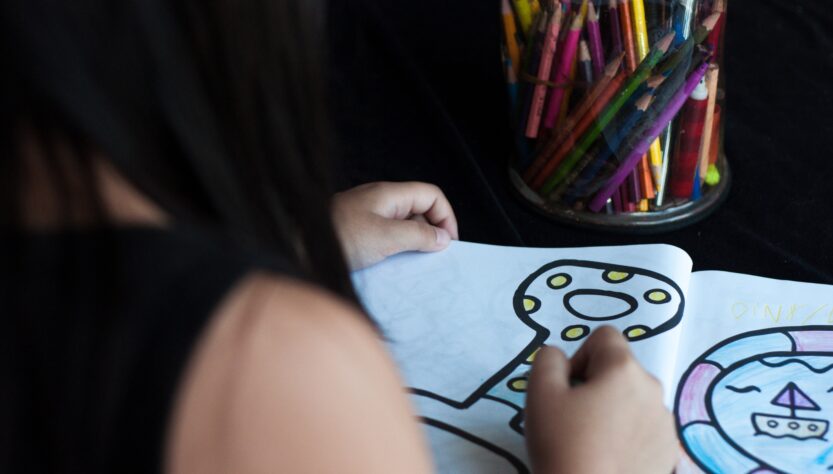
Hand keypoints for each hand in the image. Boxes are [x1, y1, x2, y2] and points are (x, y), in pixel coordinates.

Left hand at [332, 182, 458, 269]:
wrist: (298, 248)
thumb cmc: (339, 238)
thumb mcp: (386, 238)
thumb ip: (418, 236)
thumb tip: (443, 238)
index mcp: (389, 194)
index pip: (431, 195)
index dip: (446, 216)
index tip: (448, 242)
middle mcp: (380, 201)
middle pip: (419, 209)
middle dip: (431, 231)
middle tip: (434, 257)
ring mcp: (367, 216)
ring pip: (403, 225)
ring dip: (413, 243)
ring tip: (414, 264)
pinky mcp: (358, 232)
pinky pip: (386, 237)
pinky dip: (396, 249)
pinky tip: (392, 266)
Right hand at [525, 327, 677, 473]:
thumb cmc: (563, 446)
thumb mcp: (540, 393)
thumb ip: (548, 359)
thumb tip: (562, 359)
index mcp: (624, 370)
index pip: (604, 337)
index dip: (579, 357)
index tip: (568, 389)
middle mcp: (653, 390)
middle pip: (619, 369)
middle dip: (596, 385)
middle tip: (574, 419)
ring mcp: (666, 424)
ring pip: (632, 399)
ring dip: (612, 410)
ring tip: (591, 443)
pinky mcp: (669, 452)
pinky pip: (643, 428)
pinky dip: (626, 436)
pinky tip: (608, 459)